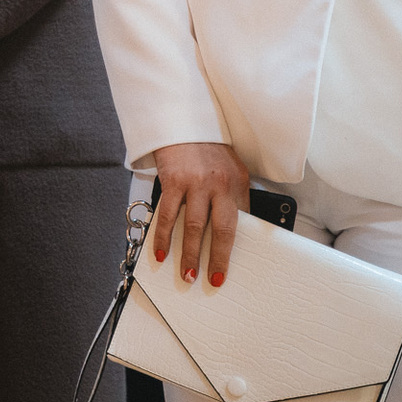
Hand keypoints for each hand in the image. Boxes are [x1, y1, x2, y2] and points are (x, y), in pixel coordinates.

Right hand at [149, 142, 248, 285]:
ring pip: (194, 226)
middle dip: (217, 259)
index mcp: (236, 183)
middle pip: (222, 229)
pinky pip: (168, 214)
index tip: (230, 267)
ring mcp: (195, 183)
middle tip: (212, 280)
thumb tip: (237, 226)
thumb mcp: (231, 168)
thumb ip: (233, 195)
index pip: (241, 222)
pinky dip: (164, 236)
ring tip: (187, 274)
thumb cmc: (206, 147)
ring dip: (189, 254)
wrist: (182, 120)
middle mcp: (218, 183)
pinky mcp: (173, 180)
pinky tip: (161, 252)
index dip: (235, 247)